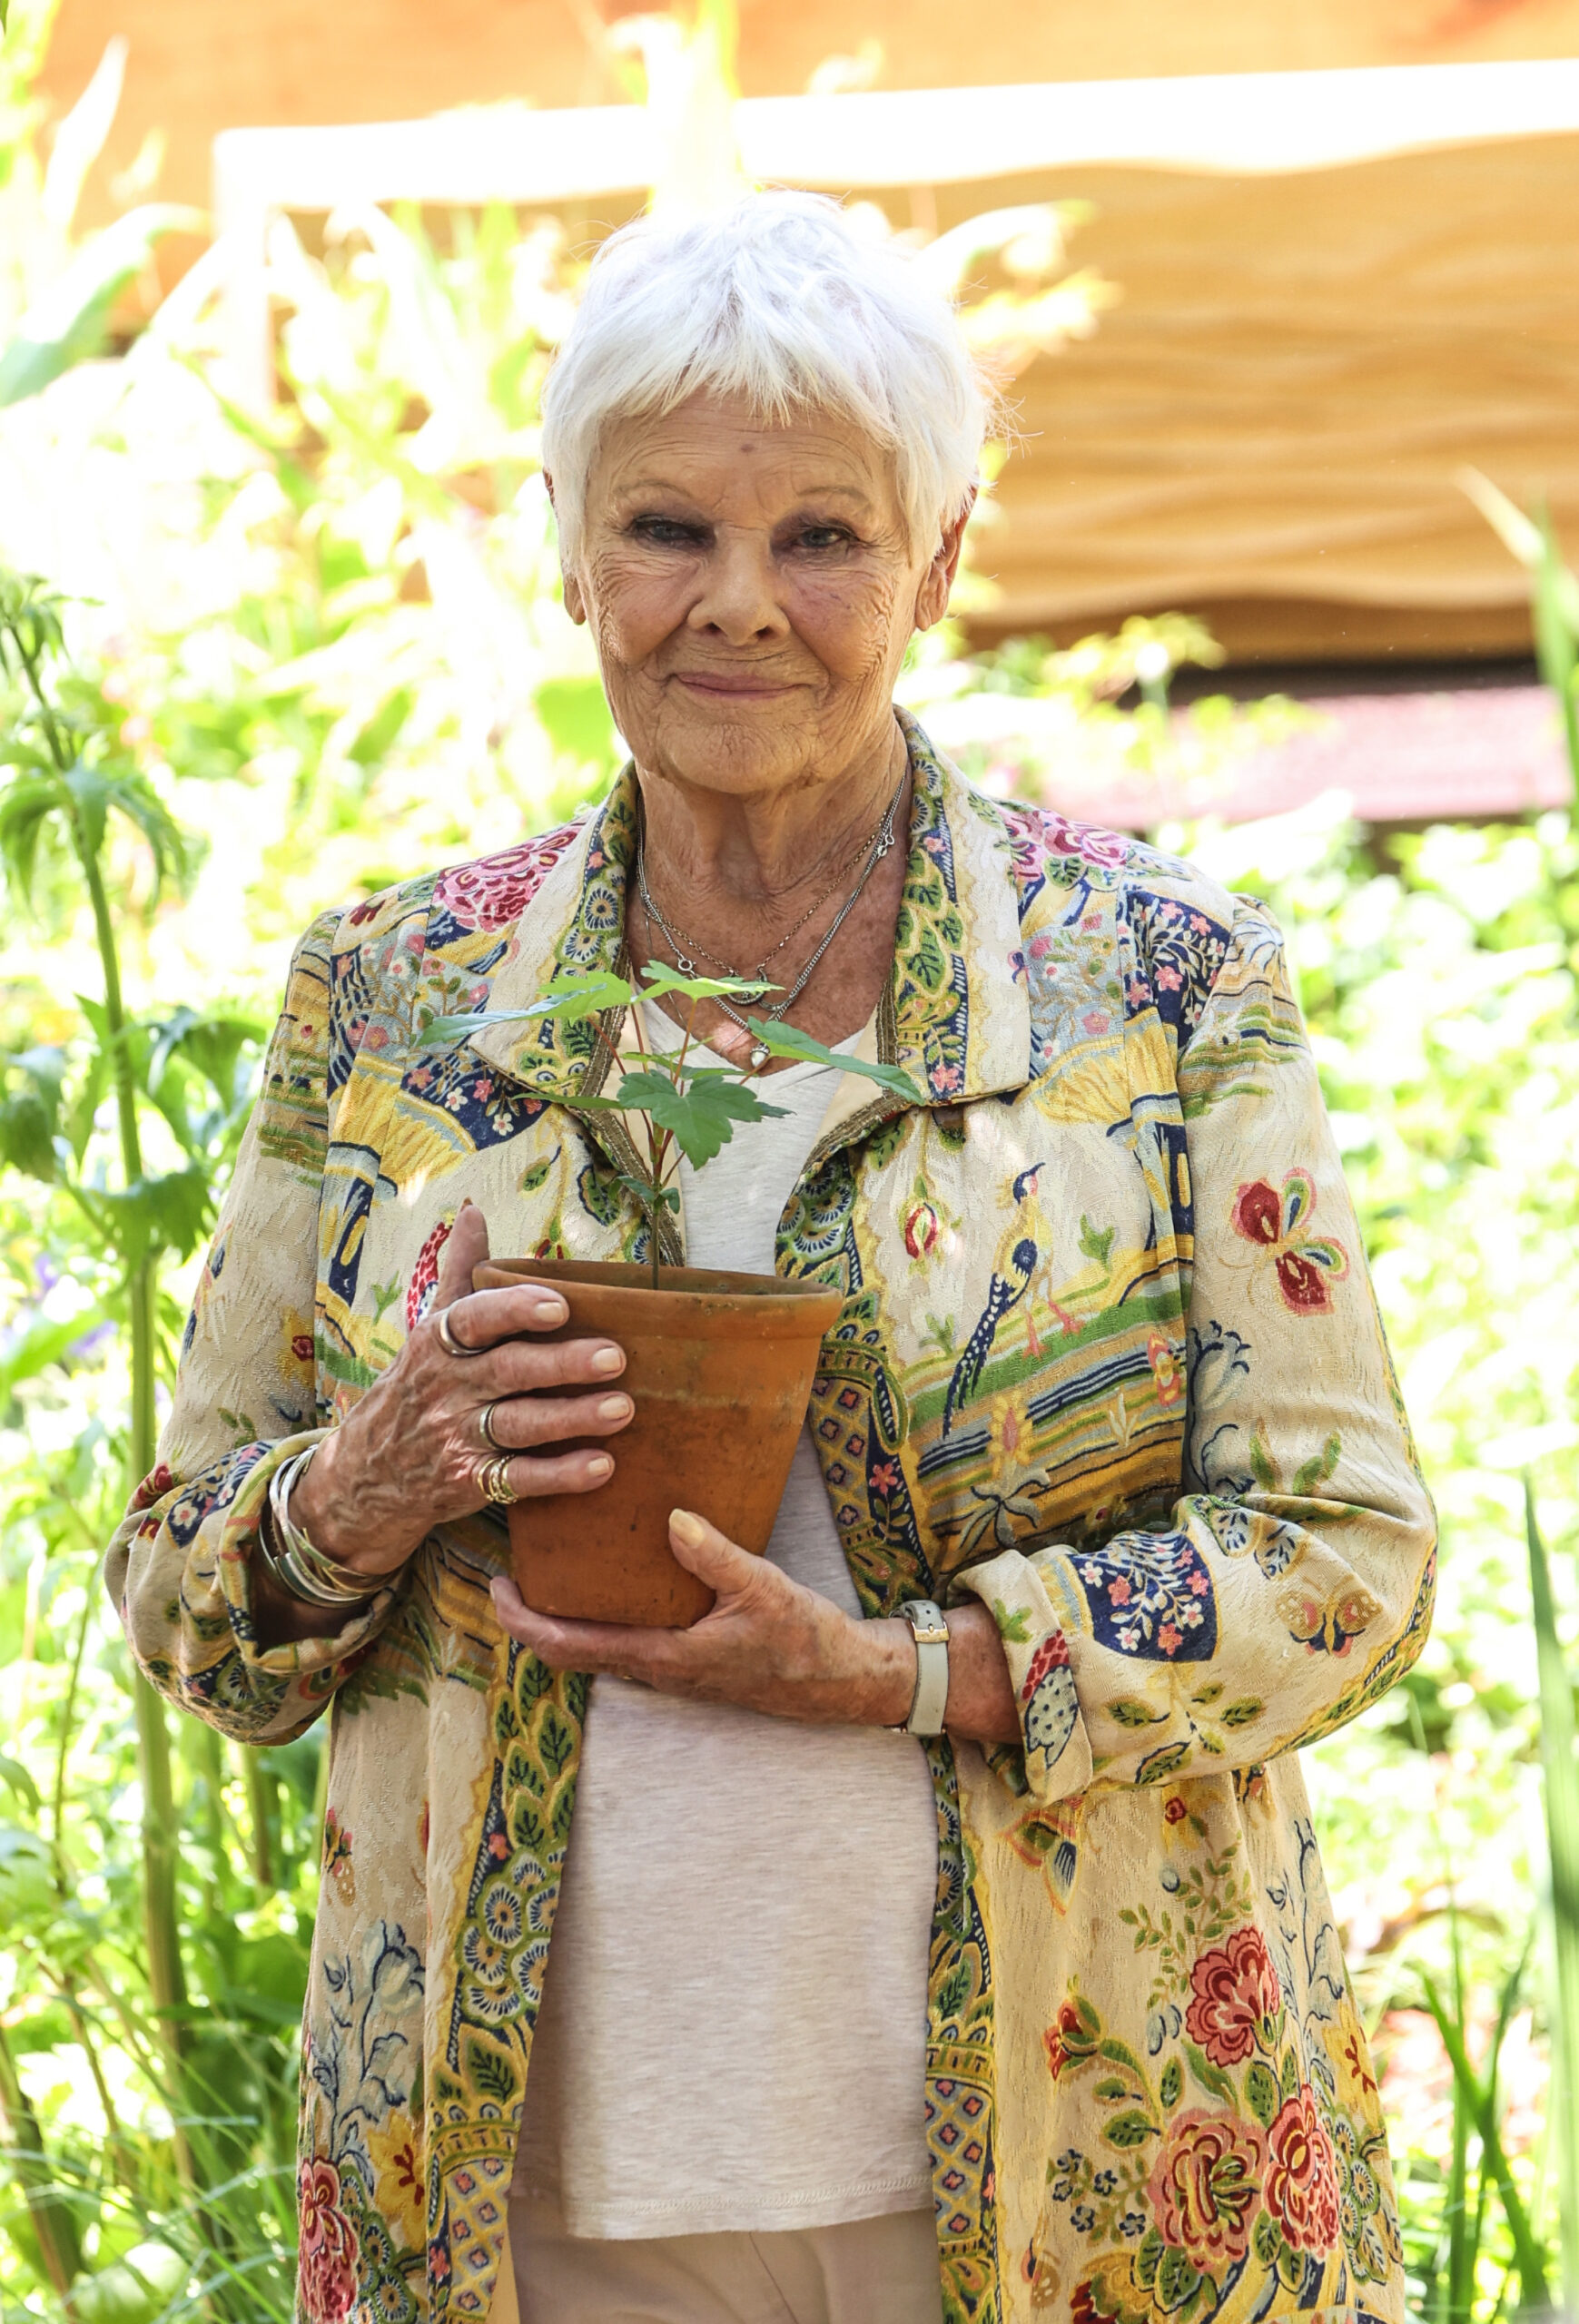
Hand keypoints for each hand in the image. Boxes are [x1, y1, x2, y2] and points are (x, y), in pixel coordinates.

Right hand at [290, 1202, 631, 1576]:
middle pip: (508, 1373)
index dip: (515, 1311)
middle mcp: (446, 1389)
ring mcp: (457, 1439)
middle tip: (615, 1357)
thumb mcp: (429, 1329)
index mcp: (438, 1343)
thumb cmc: (415, 1387)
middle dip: (562, 1364)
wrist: (365, 1475)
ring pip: (520, 1426)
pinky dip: (559, 1475)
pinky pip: (518, 1479)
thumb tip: (473, 1211)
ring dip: (572, 1418)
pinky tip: (601, 1465)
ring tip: (622, 1408)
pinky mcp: (470, 1483)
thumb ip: (460, 1274)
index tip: (559, 1305)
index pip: (474, 1320)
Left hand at [488, 1506, 1022, 1742]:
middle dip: (532, 1615)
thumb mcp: (764, 1589)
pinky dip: (601, 1612)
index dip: (523, 1620)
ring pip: (596, 1646)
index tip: (497, 1586)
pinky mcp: (687, 1658)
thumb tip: (672, 1519)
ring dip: (565, 1615)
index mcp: (662, 1658)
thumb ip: (716, 1555)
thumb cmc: (805, 1641)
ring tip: (552, 1562)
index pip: (568, 1647)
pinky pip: (625, 1638)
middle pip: (569, 1650)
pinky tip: (613, 1572)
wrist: (845, 1681)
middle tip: (512, 1566)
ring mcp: (670, 1667)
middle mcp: (655, 1669)